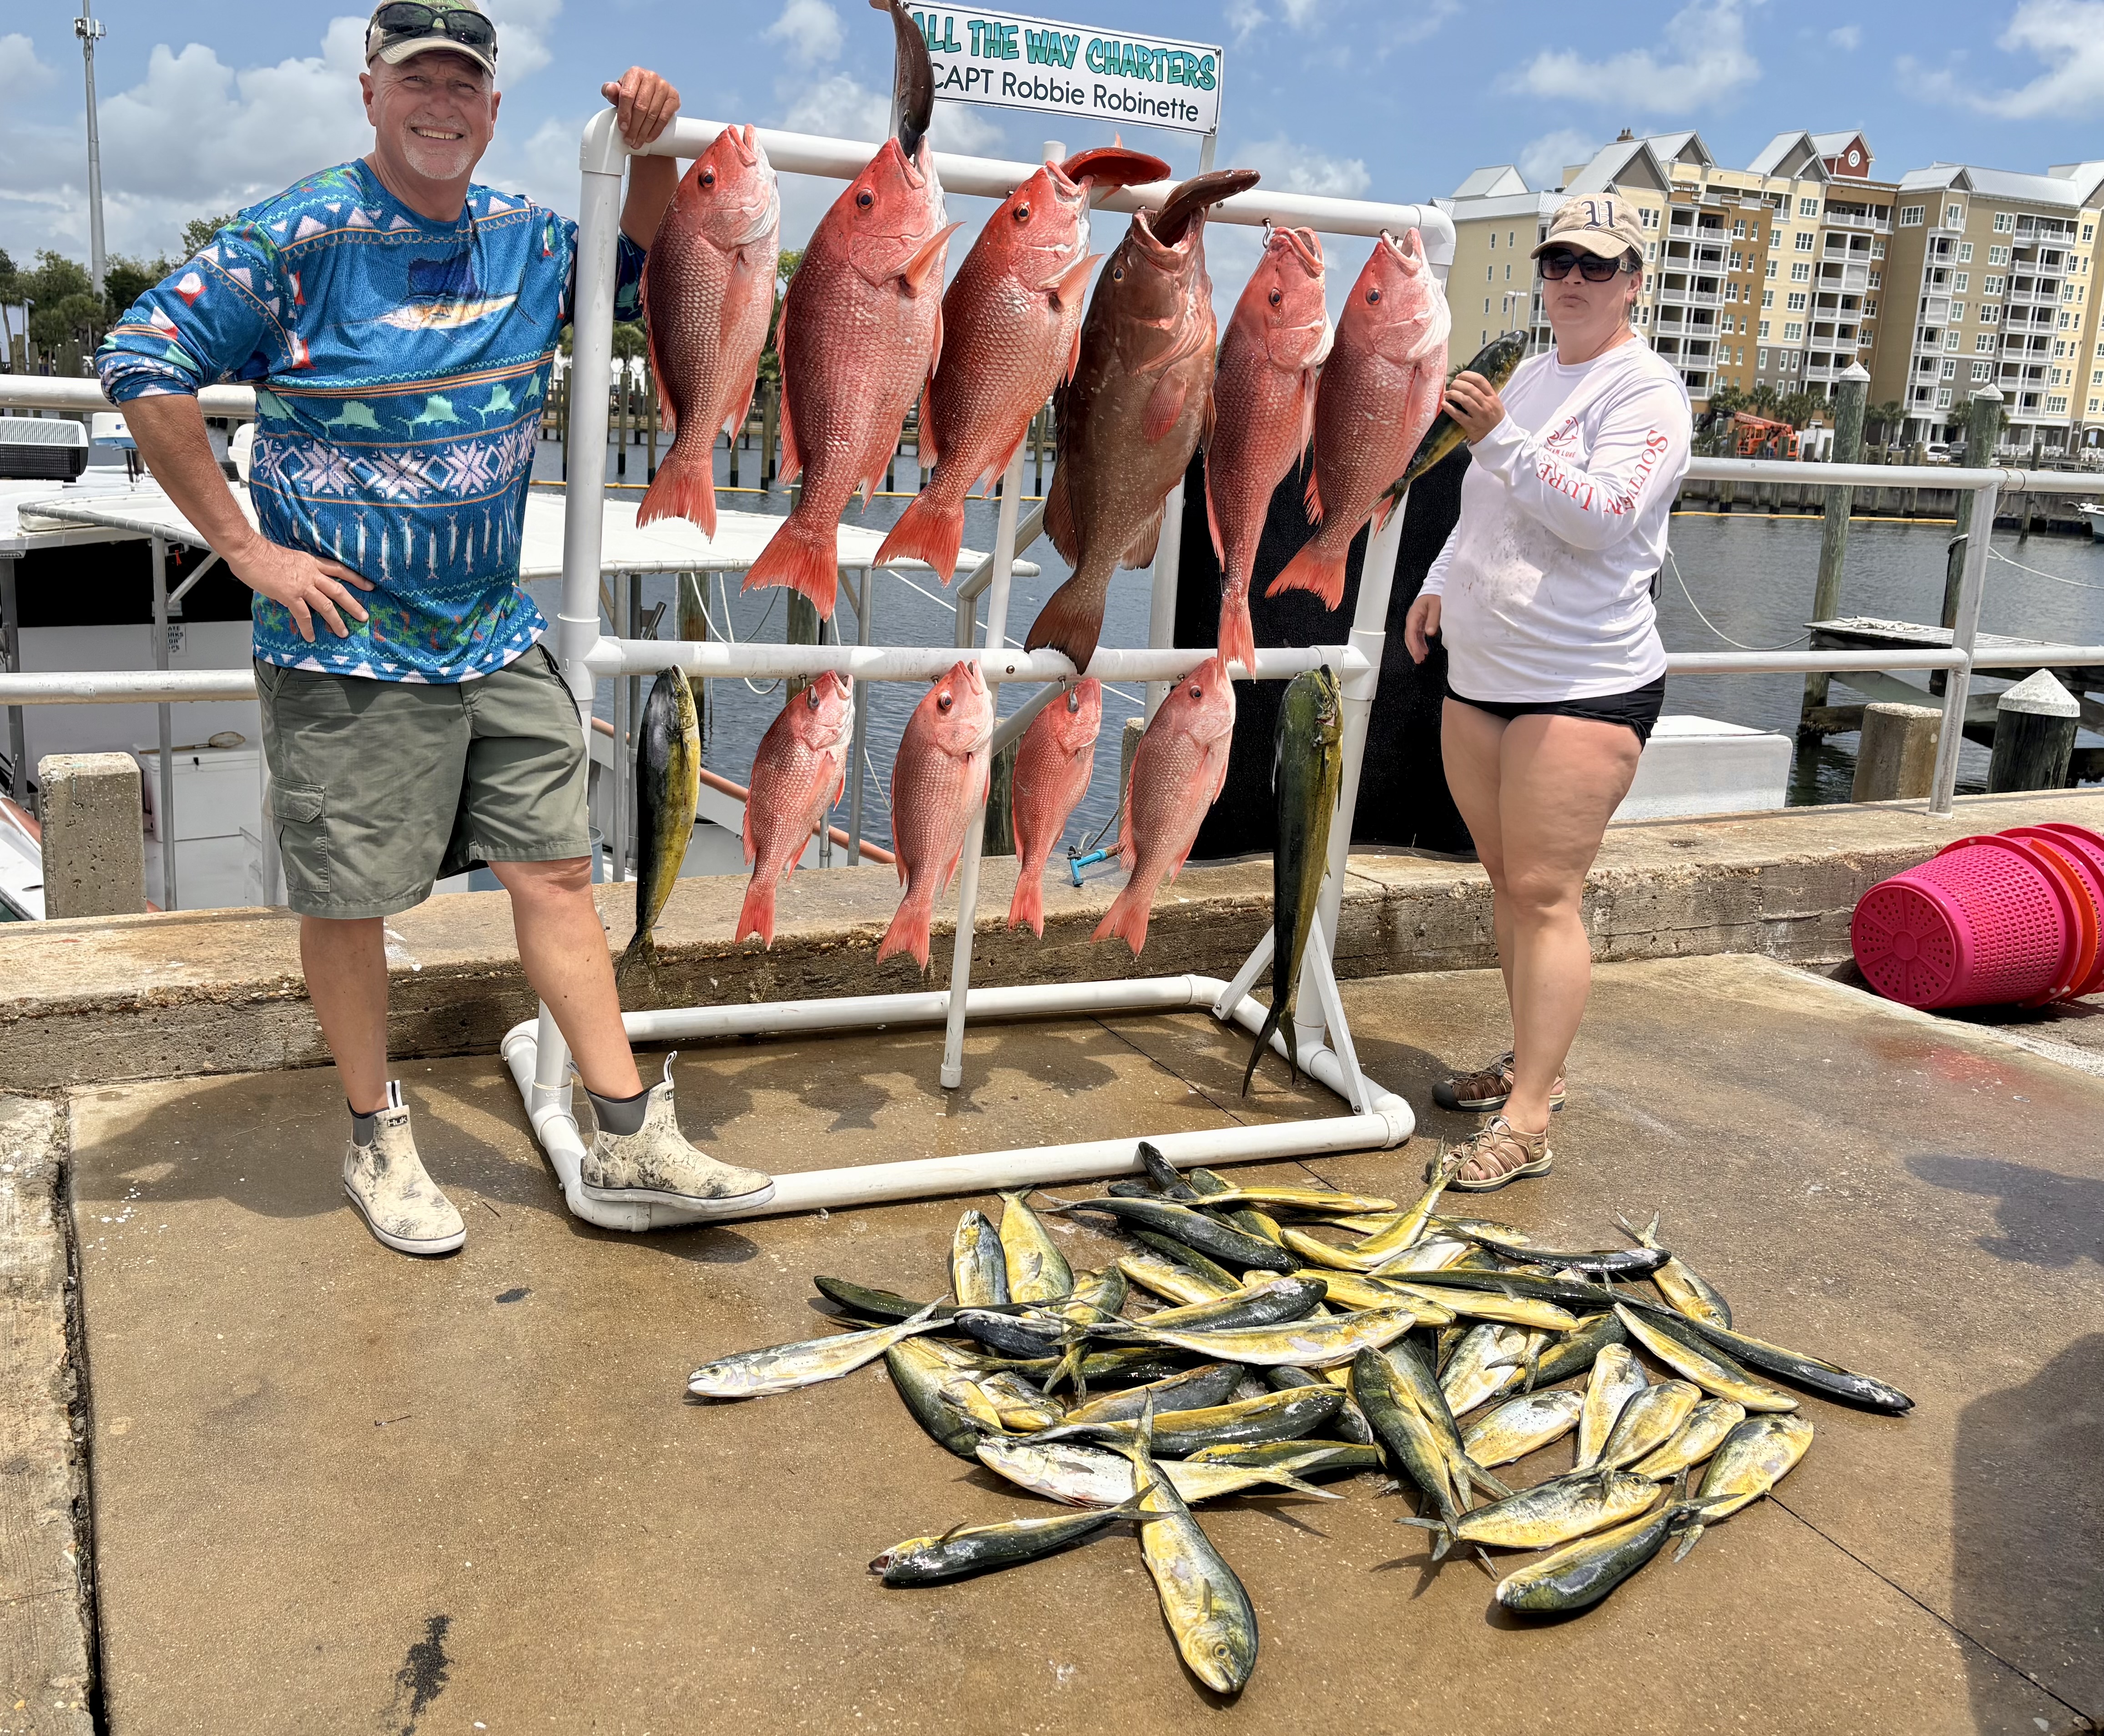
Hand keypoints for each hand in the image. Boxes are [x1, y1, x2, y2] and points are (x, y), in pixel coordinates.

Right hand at [229, 535, 373, 642]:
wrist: (248, 550)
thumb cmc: (262, 553)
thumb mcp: (289, 557)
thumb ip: (298, 569)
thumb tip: (298, 580)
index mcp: (311, 562)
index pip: (339, 569)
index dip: (355, 578)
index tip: (369, 586)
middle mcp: (310, 573)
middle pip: (338, 590)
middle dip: (353, 604)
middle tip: (364, 616)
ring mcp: (301, 584)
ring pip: (326, 605)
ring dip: (336, 620)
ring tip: (343, 632)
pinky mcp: (289, 594)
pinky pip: (303, 615)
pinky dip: (308, 627)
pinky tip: (311, 636)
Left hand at [602, 68, 679, 150]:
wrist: (651, 96)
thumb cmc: (632, 95)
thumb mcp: (618, 93)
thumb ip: (610, 91)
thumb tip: (609, 89)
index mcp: (635, 73)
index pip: (627, 95)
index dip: (624, 113)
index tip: (622, 128)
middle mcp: (651, 77)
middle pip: (640, 107)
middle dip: (634, 127)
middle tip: (629, 140)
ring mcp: (664, 86)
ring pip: (652, 114)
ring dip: (643, 131)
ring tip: (637, 142)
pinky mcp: (674, 97)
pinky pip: (664, 117)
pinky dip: (656, 130)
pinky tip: (649, 138)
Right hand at [1404, 592, 1440, 663]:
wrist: (1435, 587)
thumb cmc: (1435, 595)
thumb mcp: (1436, 606)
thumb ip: (1433, 619)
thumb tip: (1429, 633)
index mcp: (1413, 615)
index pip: (1411, 633)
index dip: (1414, 646)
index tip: (1418, 655)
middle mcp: (1412, 619)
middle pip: (1409, 637)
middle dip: (1413, 649)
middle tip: (1418, 660)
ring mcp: (1416, 621)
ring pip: (1413, 637)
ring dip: (1416, 647)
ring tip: (1422, 657)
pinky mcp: (1421, 622)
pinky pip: (1418, 635)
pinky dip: (1420, 643)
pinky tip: (1425, 649)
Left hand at [1443, 371, 1505, 443]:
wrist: (1498, 438)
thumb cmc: (1494, 418)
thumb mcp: (1495, 404)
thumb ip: (1484, 394)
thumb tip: (1467, 382)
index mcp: (1493, 397)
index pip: (1480, 381)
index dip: (1468, 375)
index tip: (1459, 375)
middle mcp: (1487, 405)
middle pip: (1470, 389)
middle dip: (1458, 384)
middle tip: (1452, 385)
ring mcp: (1480, 416)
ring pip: (1464, 400)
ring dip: (1453, 394)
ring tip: (1448, 394)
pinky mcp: (1472, 426)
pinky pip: (1458, 415)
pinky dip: (1449, 408)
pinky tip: (1444, 404)